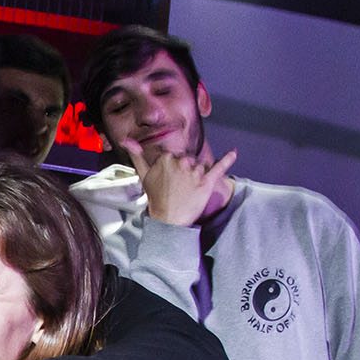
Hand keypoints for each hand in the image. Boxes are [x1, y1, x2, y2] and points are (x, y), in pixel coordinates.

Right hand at [116, 136, 237, 227]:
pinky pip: (219, 167)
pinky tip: (234, 152)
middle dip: (184, 170)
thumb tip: (126, 140)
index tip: (169, 179)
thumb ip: (137, 155)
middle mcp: (181, 162)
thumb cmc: (155, 198)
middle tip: (178, 187)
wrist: (167, 220)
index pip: (174, 155)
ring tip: (188, 190)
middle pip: (187, 159)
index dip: (172, 167)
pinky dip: (228, 159)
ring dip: (196, 175)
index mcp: (166, 158)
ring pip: (199, 165)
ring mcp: (194, 172)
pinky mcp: (206, 182)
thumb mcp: (143, 175)